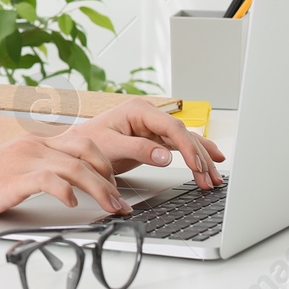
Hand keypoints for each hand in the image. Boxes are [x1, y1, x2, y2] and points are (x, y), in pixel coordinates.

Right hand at [0, 132, 133, 222]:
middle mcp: (33, 145)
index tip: (116, 188)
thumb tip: (75, 188)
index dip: (106, 165)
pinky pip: (49, 180)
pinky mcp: (14, 178)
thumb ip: (44, 170)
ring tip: (110, 209)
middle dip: (110, 178)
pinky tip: (73, 205)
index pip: (83, 143)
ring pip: (75, 167)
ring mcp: (24, 159)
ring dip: (99, 190)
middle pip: (87, 152)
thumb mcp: (17, 168)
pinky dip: (67, 192)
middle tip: (120, 202)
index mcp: (36, 141)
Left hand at [61, 98, 225, 188]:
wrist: (75, 145)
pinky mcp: (154, 138)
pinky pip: (179, 146)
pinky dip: (194, 156)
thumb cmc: (88, 142)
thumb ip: (139, 149)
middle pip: (182, 135)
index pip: (171, 127)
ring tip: (214, 177)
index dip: (188, 147)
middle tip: (209, 178)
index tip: (196, 165)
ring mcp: (153, 126)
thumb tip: (166, 156)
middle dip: (199, 157)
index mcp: (139, 110)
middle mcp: (149, 115)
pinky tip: (210, 161)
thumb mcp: (111, 146)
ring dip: (201, 159)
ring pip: (184, 141)